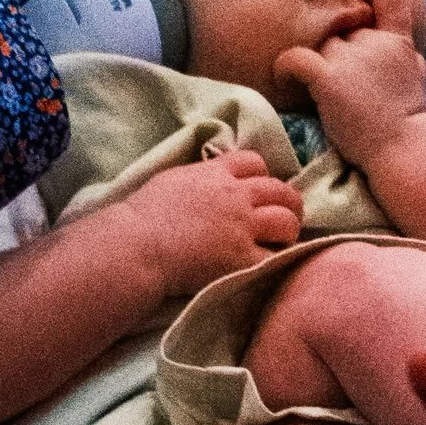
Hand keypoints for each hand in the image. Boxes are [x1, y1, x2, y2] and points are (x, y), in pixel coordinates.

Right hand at [124, 148, 303, 301]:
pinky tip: (272, 262)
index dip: (262, 174)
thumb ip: (198, 177)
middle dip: (288, 201)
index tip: (259, 188)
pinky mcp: (243, 258)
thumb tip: (208, 177)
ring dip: (288, 229)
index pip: (254, 161)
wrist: (137, 245)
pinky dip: (278, 258)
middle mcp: (236, 196)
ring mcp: (243, 227)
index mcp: (216, 173)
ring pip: (286, 221)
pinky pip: (276, 257)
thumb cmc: (143, 214)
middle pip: (280, 190)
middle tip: (287, 214)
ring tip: (283, 239)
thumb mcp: (172, 179)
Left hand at [279, 24, 425, 168]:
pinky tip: (285, 77)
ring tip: (314, 84)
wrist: (402, 148)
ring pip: (321, 44)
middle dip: (338, 47)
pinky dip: (285, 67)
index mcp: (399, 42)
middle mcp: (375, 42)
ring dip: (317, 61)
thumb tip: (405, 49)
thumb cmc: (407, 120)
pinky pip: (295, 58)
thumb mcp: (416, 75)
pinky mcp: (329, 78)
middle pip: (343, 28)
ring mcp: (351, 59)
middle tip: (335, 73)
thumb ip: (405, 54)